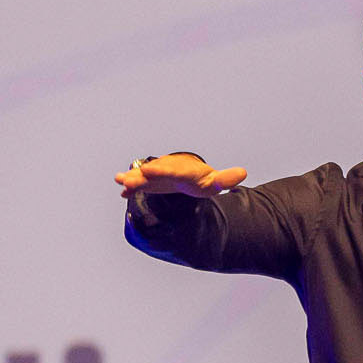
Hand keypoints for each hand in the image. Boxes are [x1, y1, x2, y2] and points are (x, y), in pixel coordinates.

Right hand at [115, 153, 247, 198]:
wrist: (192, 177)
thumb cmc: (204, 180)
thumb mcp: (215, 182)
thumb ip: (225, 179)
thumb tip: (242, 173)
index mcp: (184, 170)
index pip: (172, 170)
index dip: (161, 171)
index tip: (150, 171)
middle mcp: (167, 170)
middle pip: (153, 172)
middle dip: (141, 175)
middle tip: (127, 179)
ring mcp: (158, 176)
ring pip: (143, 177)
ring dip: (132, 178)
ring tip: (119, 181)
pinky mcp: (151, 183)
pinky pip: (139, 184)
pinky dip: (131, 187)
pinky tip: (123, 193)